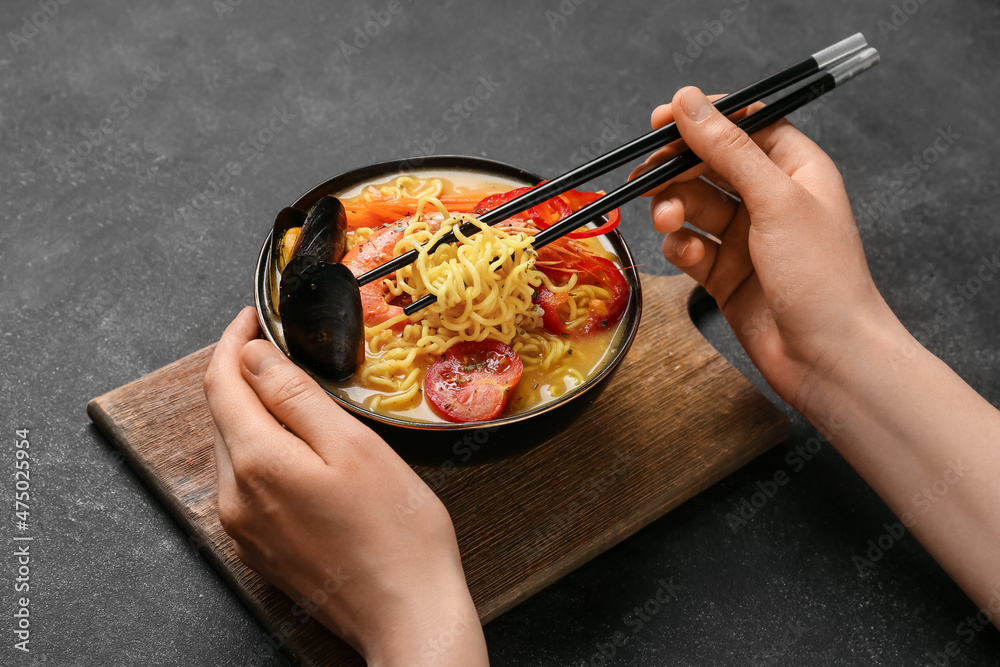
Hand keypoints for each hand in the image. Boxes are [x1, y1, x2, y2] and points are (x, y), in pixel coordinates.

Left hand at [203, 307, 487, 665]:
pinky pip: (248, 484)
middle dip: (244, 375)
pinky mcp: (259, 549)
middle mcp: (235, 496)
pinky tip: (301, 451)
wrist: (407, 613)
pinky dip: (264, 452)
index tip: (252, 316)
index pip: (221, 382)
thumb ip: (295, 396)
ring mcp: (244, 528)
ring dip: (255, 414)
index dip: (232, 341)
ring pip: (235, 450)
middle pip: (224, 415)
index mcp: (256, 462)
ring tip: (297, 395)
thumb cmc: (396, 530)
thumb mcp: (353, 446)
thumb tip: (251, 356)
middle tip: (281, 346)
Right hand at [629, 86, 893, 412]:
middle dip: (676, 169)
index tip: (661, 119)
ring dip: (673, 209)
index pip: (742, 124)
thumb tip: (689, 102)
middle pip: (708, 164)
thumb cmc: (822, 277)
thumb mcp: (776, 200)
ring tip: (667, 220)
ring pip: (692, 205)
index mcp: (795, 167)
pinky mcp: (723, 272)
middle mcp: (769, 198)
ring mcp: (745, 237)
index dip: (702, 119)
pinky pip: (688, 246)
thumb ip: (728, 149)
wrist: (826, 357)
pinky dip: (680, 247)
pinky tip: (686, 256)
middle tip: (648, 177)